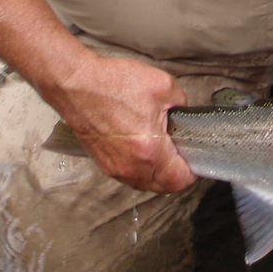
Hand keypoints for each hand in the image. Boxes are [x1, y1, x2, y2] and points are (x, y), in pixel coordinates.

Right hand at [54, 53, 196, 193]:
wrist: (77, 84)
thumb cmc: (112, 84)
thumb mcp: (163, 86)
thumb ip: (182, 104)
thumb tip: (184, 116)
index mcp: (149, 151)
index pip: (181, 180)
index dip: (193, 170)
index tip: (195, 156)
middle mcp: (131, 166)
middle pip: (164, 187)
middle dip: (177, 172)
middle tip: (181, 151)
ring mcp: (115, 167)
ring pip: (146, 183)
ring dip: (158, 172)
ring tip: (162, 148)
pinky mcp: (104, 163)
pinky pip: (131, 175)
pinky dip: (141, 167)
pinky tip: (143, 146)